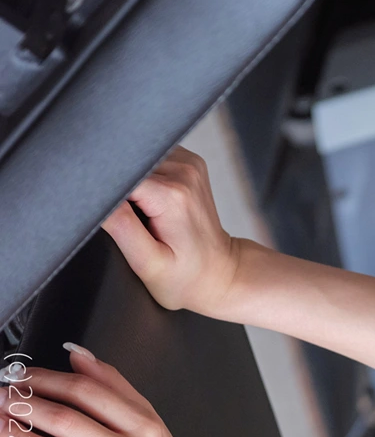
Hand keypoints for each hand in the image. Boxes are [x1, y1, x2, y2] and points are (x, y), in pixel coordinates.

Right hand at [101, 147, 245, 315]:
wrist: (219, 273)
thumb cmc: (185, 277)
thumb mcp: (147, 262)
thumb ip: (121, 225)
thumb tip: (94, 192)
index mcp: (172, 195)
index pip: (118, 174)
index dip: (106, 191)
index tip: (113, 216)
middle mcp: (183, 172)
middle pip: (128, 164)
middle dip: (119, 188)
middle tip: (132, 220)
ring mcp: (189, 163)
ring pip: (138, 160)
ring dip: (133, 182)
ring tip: (144, 213)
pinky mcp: (188, 162)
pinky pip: (151, 159)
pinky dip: (145, 177)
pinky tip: (152, 202)